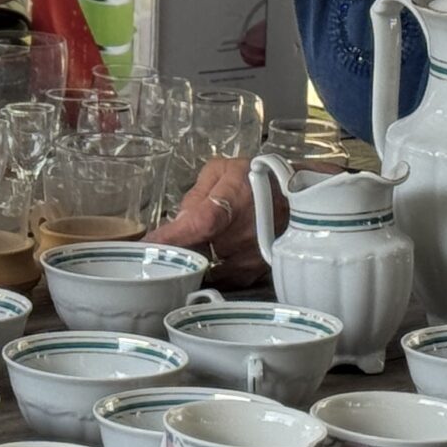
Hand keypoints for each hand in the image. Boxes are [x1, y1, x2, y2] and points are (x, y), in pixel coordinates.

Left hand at [146, 156, 269, 289]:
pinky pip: (225, 275)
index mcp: (230, 202)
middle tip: (181, 235)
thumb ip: (196, 194)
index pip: (196, 225)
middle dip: (184, 245)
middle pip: (197, 250)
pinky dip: (218, 265)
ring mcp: (249, 257)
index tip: (146, 246)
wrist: (300, 196)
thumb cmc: (258, 178)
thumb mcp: (223, 171)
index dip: (171, 237)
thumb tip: (178, 220)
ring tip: (211, 237)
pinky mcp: (255, 272)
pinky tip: (220, 251)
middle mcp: (241, 234)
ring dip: (202, 254)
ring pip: (209, 263)